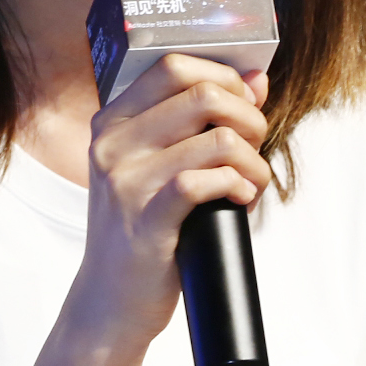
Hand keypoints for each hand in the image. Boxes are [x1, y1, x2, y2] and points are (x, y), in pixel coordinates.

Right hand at [70, 53, 271, 344]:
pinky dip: (239, 186)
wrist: (110, 300)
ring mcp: (125, 182)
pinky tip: (239, 201)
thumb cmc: (141, 229)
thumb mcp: (154, 167)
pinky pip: (206, 181)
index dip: (224, 76)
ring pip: (217, 140)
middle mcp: (112, 145)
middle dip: (248, 117)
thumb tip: (255, 78)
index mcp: (112, 122)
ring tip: (251, 184)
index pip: (173, 66)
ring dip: (253, 161)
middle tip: (255, 146)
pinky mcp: (146, 220)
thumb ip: (197, 121)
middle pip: (201, 94)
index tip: (246, 103)